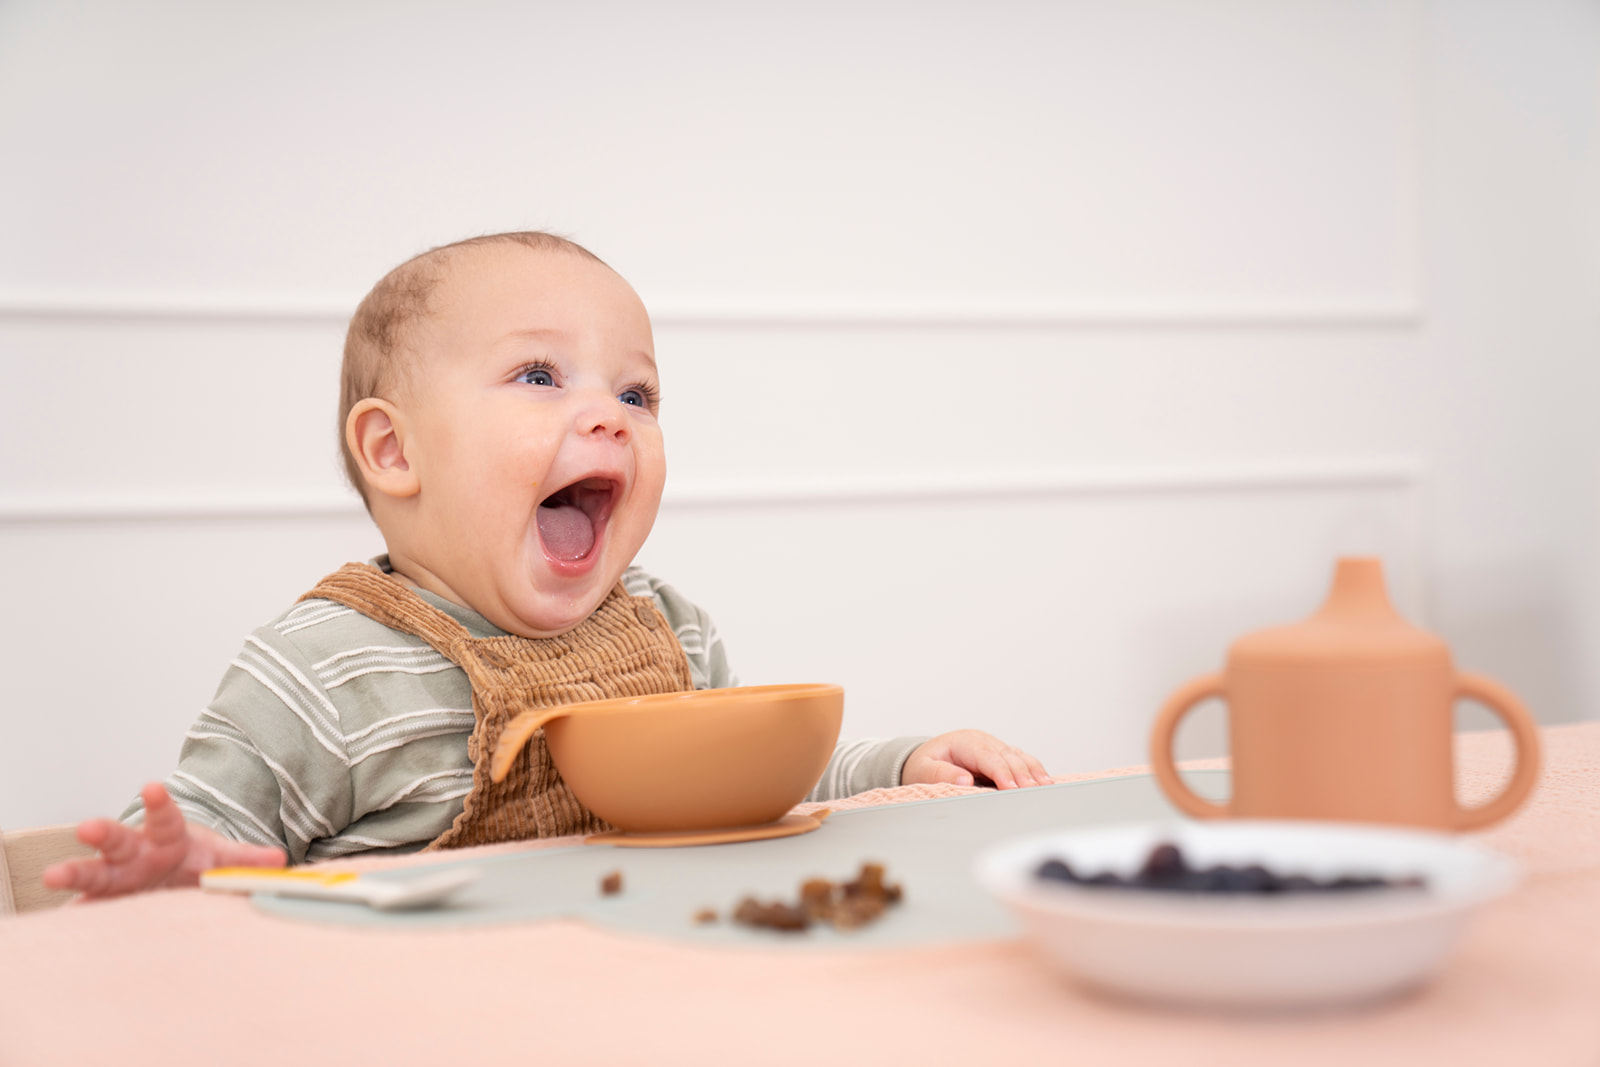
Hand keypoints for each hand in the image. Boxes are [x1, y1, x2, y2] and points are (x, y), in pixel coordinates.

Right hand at [40, 782, 286, 899]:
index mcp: (168, 837)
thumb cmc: (194, 861)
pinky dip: (74, 916)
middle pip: (119, 839)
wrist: (171, 875)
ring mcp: (117, 879)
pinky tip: (60, 924)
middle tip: (86, 828)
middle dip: (104, 833)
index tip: (152, 787)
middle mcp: (136, 853)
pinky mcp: (105, 904)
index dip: (160, 804)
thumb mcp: (221, 857)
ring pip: (93, 873)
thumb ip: (245, 860)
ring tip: (52, 877)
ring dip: (74, 873)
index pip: (166, 817)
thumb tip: (278, 860)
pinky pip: (87, 910)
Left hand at [902, 730, 1049, 789]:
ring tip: (1046, 787)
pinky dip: (1033, 771)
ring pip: (1019, 757)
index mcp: (965, 742)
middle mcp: (983, 741)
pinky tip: (1044, 782)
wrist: (928, 759)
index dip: (1001, 772)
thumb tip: (964, 779)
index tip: (1011, 788)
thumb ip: (941, 774)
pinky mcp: (1002, 756)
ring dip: (1033, 771)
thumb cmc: (925, 765)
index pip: (988, 757)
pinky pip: (1021, 761)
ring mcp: (995, 747)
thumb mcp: (924, 770)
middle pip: (1008, 756)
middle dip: (1022, 774)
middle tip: (1033, 792)